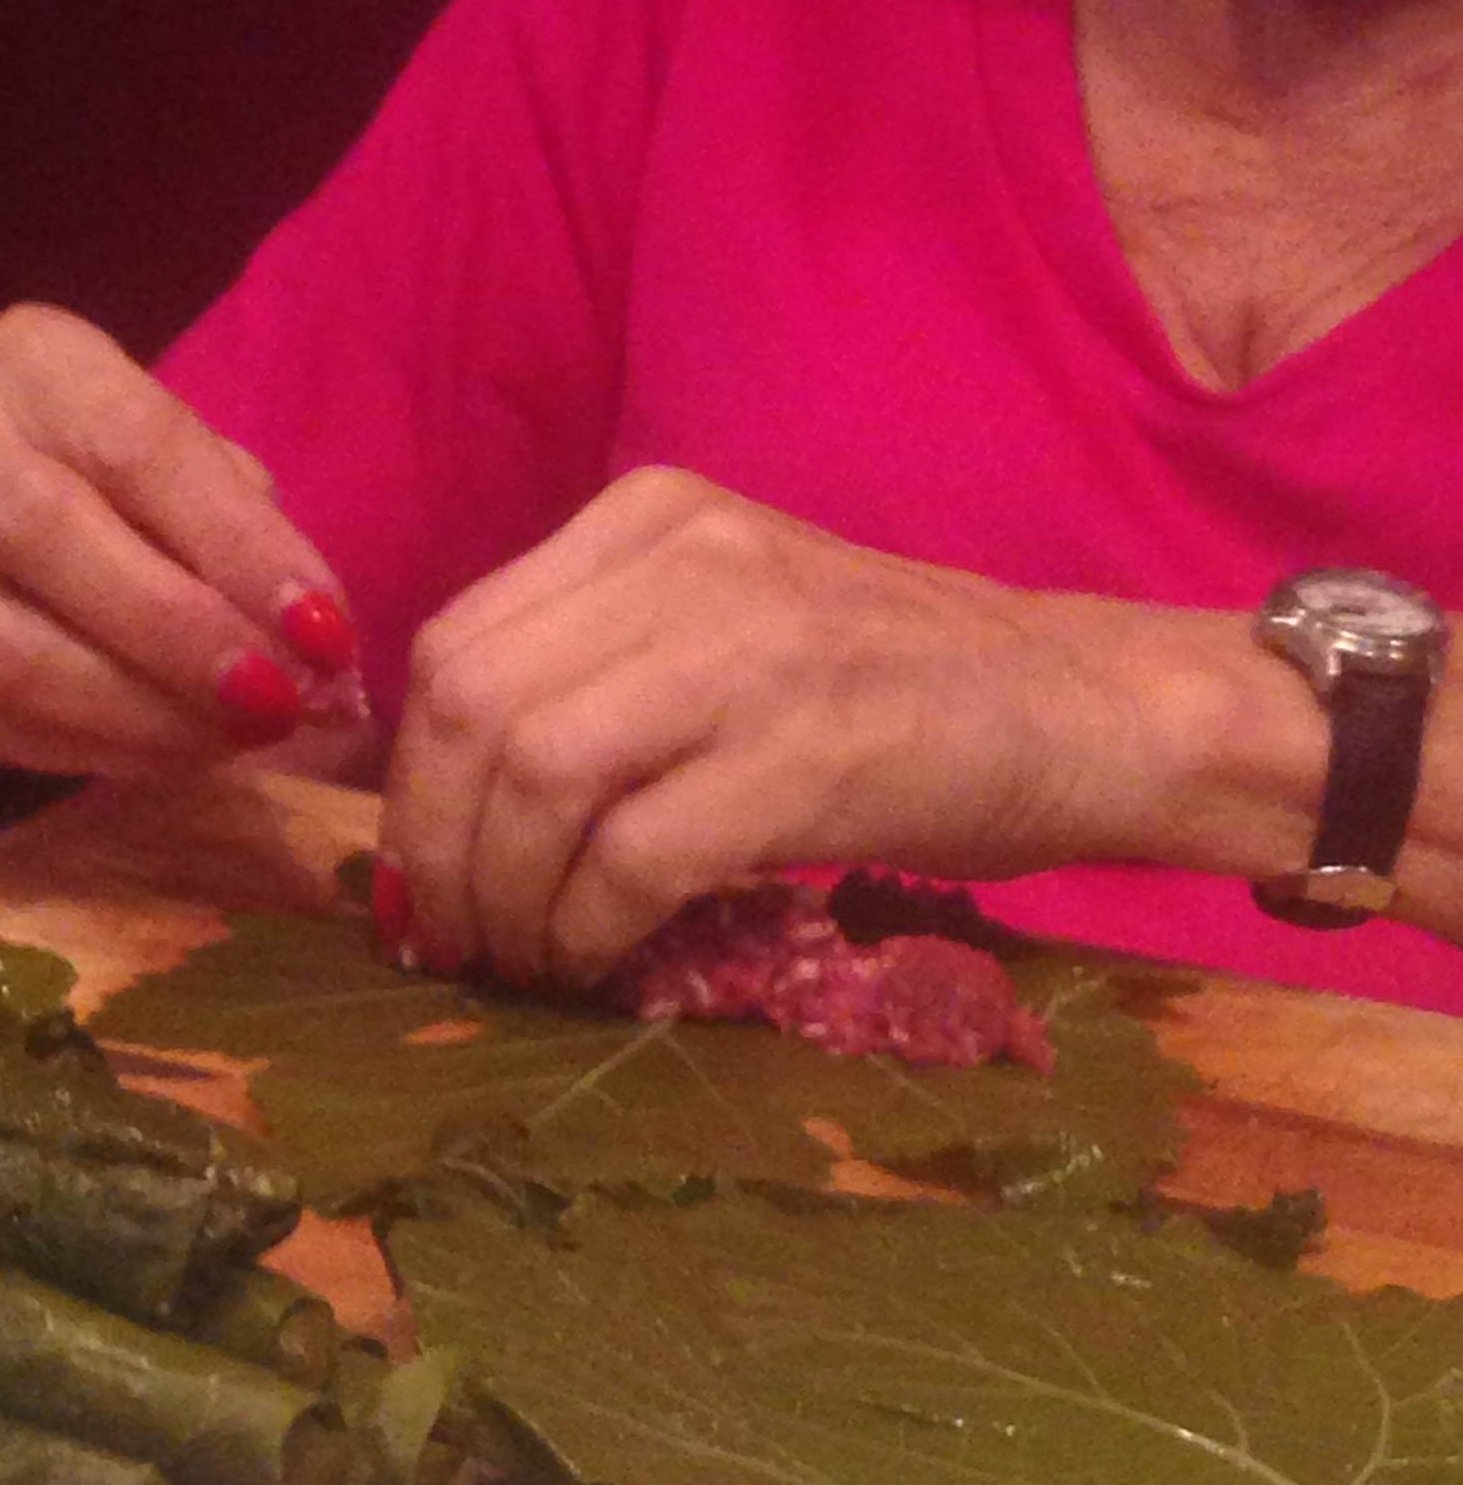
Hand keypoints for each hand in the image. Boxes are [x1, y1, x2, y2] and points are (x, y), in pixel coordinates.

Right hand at [0, 304, 363, 776]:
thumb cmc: (121, 497)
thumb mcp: (188, 473)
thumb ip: (244, 532)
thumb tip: (317, 648)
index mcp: (33, 366)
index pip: (137, 448)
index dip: (235, 547)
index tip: (322, 630)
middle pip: (53, 539)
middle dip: (182, 634)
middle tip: (278, 698)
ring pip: (18, 655)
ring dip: (149, 713)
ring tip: (240, 735)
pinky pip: (11, 726)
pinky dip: (115, 751)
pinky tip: (184, 753)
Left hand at [378, 470, 1225, 985]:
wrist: (1074, 707)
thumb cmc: (891, 691)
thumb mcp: (725, 626)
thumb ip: (597, 672)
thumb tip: (447, 806)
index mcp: (650, 521)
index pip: (459, 647)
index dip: (410, 782)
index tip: (419, 876)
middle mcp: (686, 562)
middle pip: (471, 714)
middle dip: (436, 853)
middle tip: (454, 941)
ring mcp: (747, 655)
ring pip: (534, 785)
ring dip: (506, 903)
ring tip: (525, 961)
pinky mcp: (799, 757)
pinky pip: (630, 861)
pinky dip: (587, 931)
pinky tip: (598, 963)